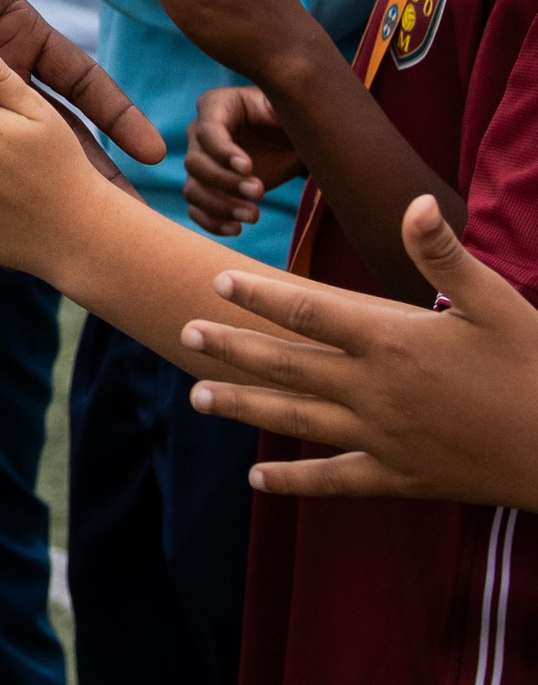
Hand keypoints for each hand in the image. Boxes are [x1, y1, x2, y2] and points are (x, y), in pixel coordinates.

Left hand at [181, 195, 537, 507]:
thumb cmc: (535, 365)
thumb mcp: (495, 301)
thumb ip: (445, 254)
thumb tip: (413, 202)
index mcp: (394, 340)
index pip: (310, 312)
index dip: (261, 295)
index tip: (219, 280)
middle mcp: (376, 390)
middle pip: (287, 365)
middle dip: (231, 347)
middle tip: (183, 332)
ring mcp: (382, 438)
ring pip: (296, 420)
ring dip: (243, 407)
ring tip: (196, 397)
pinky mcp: (398, 478)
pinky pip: (332, 481)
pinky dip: (292, 482)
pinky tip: (256, 478)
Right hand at [185, 83, 301, 236]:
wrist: (292, 141)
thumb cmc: (289, 119)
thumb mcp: (286, 106)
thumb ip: (279, 102)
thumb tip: (271, 109)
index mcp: (216, 106)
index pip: (207, 129)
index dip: (223, 151)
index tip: (249, 167)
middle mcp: (200, 135)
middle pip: (195, 162)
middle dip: (226, 182)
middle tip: (260, 192)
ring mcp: (201, 164)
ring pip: (193, 188)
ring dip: (220, 207)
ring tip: (253, 216)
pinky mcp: (207, 189)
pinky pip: (196, 208)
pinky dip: (211, 222)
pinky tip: (236, 229)